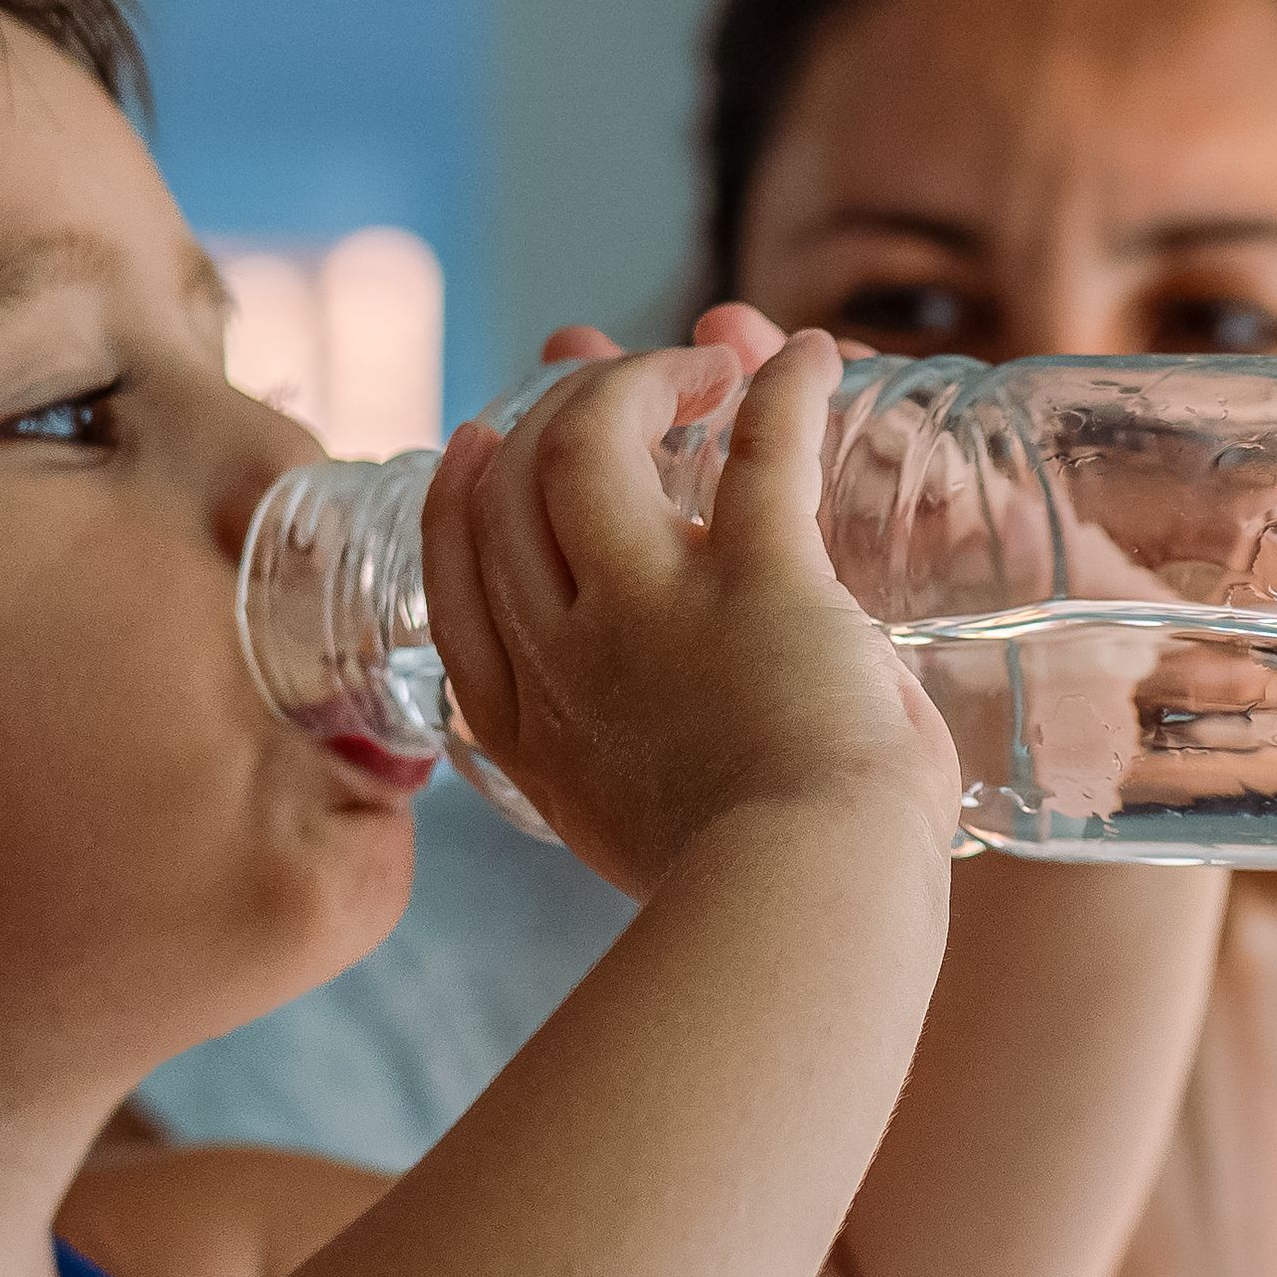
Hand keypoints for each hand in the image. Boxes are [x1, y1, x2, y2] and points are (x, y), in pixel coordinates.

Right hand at [423, 305, 953, 894]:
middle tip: (615, 386)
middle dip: (549, 412)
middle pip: (507, 491)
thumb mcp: (641, 848)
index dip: (457, 500)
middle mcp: (564, 661)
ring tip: (705, 369)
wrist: (811, 919)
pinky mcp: (756, 581)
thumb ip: (625, 781)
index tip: (477, 444)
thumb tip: (655, 748)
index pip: (456, 587)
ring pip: (587, 440)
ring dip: (639, 381)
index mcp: (530, 735)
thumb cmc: (758, 907)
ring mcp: (649, 612)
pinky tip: (820, 357)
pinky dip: (786, 387)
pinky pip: (760, 447)